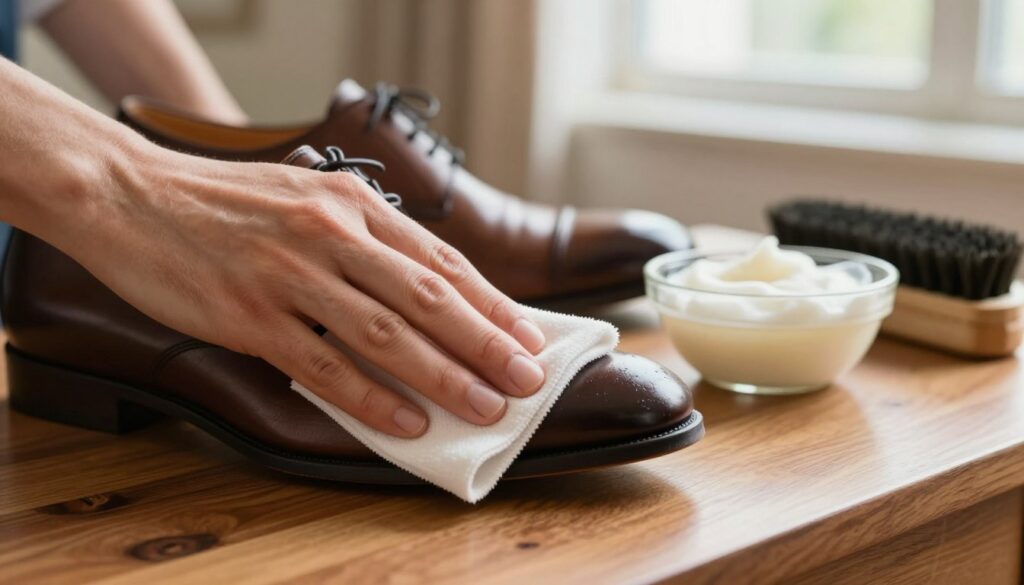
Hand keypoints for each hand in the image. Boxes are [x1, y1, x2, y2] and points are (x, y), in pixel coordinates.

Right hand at [59, 141, 546, 437]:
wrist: (130, 193)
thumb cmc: (225, 202)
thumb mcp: (306, 193)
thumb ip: (361, 235)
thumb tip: (419, 292)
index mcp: (352, 201)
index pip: (441, 260)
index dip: (491, 303)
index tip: (527, 336)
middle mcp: (330, 232)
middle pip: (428, 297)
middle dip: (486, 343)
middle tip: (526, 379)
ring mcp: (290, 273)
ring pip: (387, 333)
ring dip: (444, 376)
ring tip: (485, 406)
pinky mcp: (250, 314)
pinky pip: (324, 364)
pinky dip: (371, 397)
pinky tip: (406, 421)